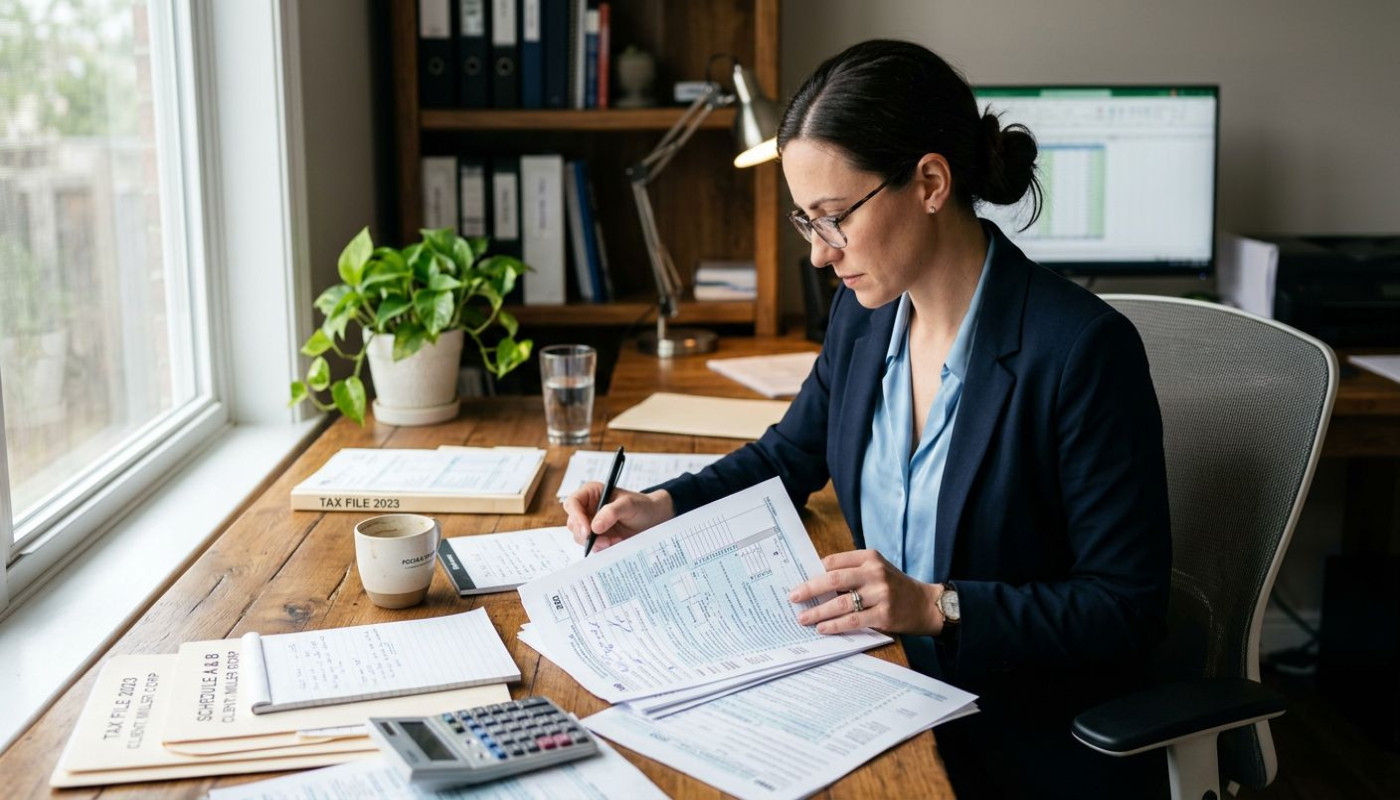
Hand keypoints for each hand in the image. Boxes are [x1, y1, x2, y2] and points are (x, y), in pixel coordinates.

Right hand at [563, 483, 674, 552]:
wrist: (653, 519)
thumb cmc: (641, 505)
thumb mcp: (629, 505)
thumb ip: (611, 512)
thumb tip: (594, 527)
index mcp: (591, 493)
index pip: (573, 503)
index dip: (576, 517)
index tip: (588, 531)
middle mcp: (587, 508)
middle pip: (573, 523)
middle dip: (587, 535)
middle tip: (604, 540)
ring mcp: (591, 523)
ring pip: (581, 537)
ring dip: (596, 542)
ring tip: (615, 540)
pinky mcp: (597, 537)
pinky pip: (592, 546)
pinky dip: (602, 547)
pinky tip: (617, 542)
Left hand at [788, 550, 944, 635]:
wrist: (926, 604)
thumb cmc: (895, 587)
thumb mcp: (877, 569)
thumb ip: (852, 572)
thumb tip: (815, 581)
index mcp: (869, 557)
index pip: (833, 561)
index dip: (813, 571)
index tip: (797, 580)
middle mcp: (874, 572)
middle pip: (833, 579)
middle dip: (809, 589)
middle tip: (793, 598)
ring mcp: (880, 594)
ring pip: (840, 602)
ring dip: (818, 611)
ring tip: (803, 618)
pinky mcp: (884, 614)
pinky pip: (853, 620)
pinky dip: (835, 625)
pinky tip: (823, 628)